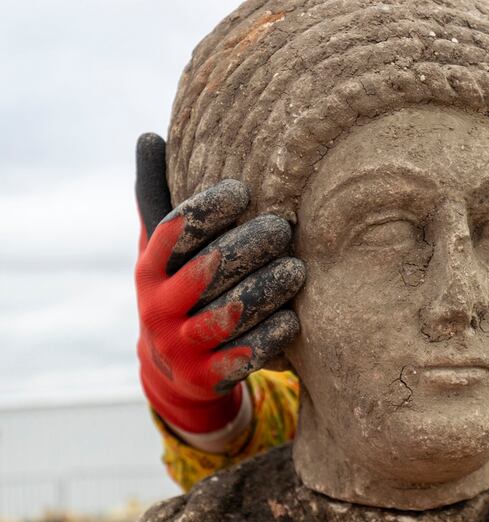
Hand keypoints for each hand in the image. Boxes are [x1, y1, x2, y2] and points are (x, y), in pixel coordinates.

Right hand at [134, 133, 304, 433]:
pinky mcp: (207, 377)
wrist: (175, 372)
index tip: (244, 190)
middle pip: (206, 271)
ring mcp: (182, 345)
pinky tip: (294, 318)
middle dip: (248, 246)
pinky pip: (243, 356)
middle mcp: (159, 307)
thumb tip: (150, 135)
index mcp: (149, 269)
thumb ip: (160, 197)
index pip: (175, 232)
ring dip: (266, 289)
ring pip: (229, 313)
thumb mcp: (163, 249)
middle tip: (283, 228)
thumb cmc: (180, 290)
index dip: (208, 209)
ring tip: (297, 268)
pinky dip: (270, 336)